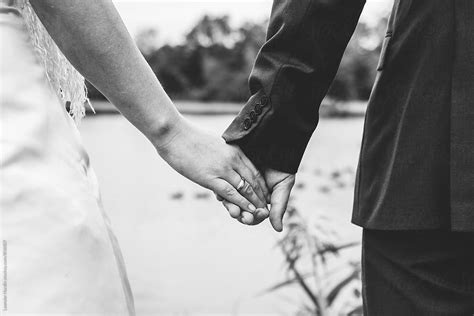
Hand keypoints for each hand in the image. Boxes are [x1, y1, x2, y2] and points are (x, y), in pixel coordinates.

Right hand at [154, 118, 269, 219]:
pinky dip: (242, 203)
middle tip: (268, 208)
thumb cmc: (189, 139)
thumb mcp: (213, 144)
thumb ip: (223, 154)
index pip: (254, 170)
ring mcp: (222, 168)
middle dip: (262, 196)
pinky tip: (248, 210)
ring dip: (255, 203)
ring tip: (262, 214)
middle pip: (253, 181)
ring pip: (246, 189)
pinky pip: (231, 193)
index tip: (266, 195)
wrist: (174, 135)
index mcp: (234, 150)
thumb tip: (224, 160)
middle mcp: (232, 159)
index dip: (262, 185)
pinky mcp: (211, 177)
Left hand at [216, 168, 294, 230]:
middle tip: (238, 214)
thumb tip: (278, 230)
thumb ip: (278, 208)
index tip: (251, 216)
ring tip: (231, 207)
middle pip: (240, 211)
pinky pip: (224, 188)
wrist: (273, 148)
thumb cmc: (281, 169)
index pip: (253, 216)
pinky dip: (223, 192)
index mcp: (260, 202)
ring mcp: (239, 188)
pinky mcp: (230, 178)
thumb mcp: (282, 189)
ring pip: (231, 202)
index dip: (251, 218)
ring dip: (230, 206)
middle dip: (239, 214)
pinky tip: (222, 194)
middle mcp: (248, 197)